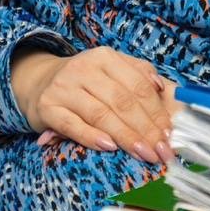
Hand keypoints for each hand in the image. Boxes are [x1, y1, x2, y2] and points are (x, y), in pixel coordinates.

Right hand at [11, 45, 180, 164]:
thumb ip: (137, 74)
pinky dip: (93, 137)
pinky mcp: (48, 107)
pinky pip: (73, 125)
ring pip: (101, 114)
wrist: (41, 82)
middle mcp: (84, 68)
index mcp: (105, 57)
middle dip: (145, 128)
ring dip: (125, 137)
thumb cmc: (86, 81)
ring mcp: (64, 87)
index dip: (156, 110)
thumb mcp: (111, 69)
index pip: (137, 85)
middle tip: (160, 150)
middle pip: (122, 101)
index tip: (169, 133)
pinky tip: (110, 147)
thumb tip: (161, 88)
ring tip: (143, 153)